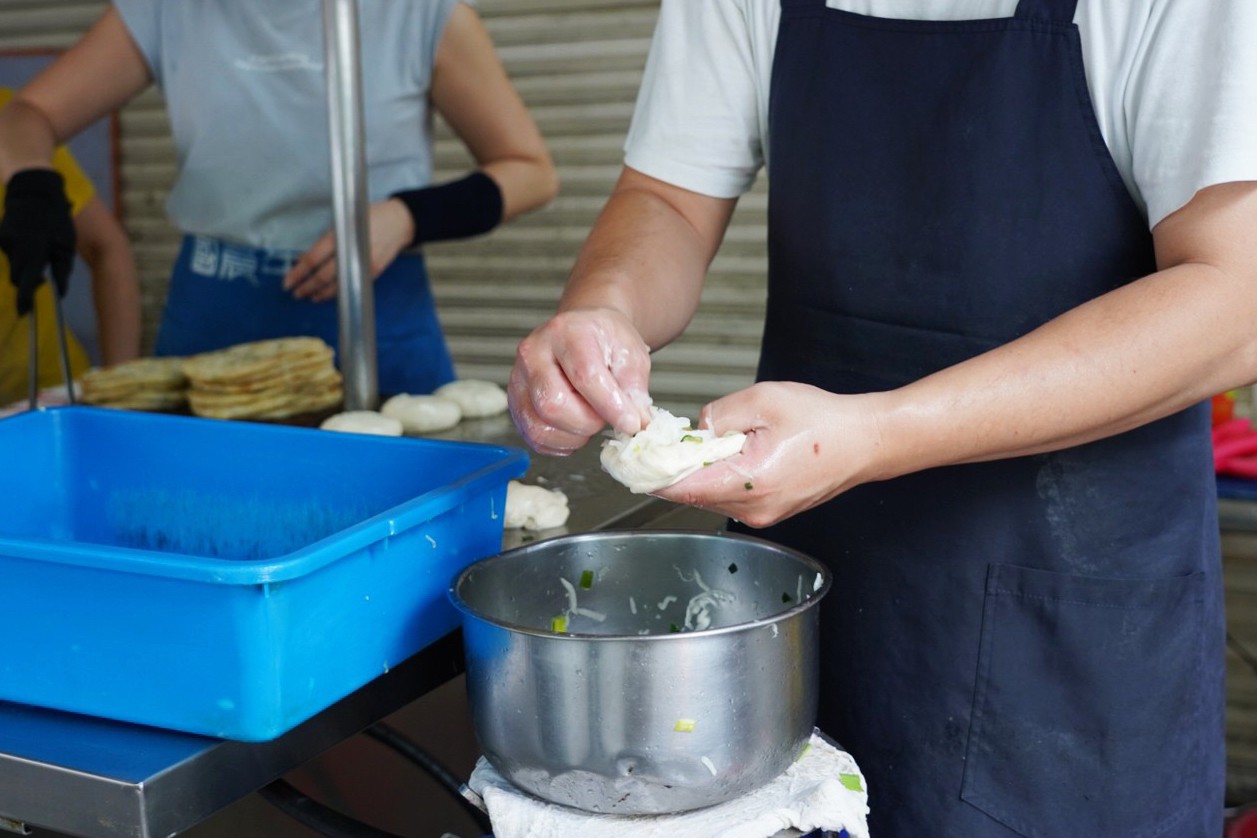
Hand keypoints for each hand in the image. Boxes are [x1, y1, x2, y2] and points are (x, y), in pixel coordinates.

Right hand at [0, 169, 74, 315]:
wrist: (33, 189)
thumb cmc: (56, 218)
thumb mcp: (66, 245)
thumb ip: (62, 270)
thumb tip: (59, 292)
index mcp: (33, 251)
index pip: (25, 283)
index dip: (24, 300)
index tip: (24, 312)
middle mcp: (14, 247)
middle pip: (17, 276)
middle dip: (27, 282)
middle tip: (42, 280)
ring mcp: (4, 240)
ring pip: (13, 263)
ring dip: (24, 265)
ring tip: (39, 251)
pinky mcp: (0, 234)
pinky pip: (9, 251)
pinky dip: (19, 253)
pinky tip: (30, 241)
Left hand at [282, 198, 413, 301]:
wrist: (400, 221)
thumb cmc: (370, 215)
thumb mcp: (345, 220)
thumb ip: (329, 239)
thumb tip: (307, 257)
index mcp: (340, 237)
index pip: (313, 259)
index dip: (298, 273)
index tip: (287, 282)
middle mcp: (350, 253)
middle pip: (323, 276)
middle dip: (307, 286)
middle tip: (296, 293)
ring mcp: (363, 265)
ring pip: (338, 285)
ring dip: (321, 293)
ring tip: (309, 296)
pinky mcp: (373, 272)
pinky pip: (351, 285)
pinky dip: (338, 291)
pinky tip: (329, 294)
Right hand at [508, 307, 652, 455]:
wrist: (583, 333)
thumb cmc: (605, 342)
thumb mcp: (631, 355)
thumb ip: (634, 389)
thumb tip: (637, 423)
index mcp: (567, 332)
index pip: (585, 375)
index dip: (610, 406)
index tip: (631, 424)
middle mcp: (534, 353)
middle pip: (553, 404)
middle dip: (587, 423)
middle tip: (605, 418)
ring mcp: (518, 379)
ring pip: (539, 426)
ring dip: (573, 437)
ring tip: (590, 422)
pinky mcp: (515, 403)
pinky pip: (533, 437)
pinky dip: (560, 444)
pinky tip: (575, 429)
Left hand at [654, 382, 885, 527]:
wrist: (866, 442)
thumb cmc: (824, 421)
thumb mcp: (763, 400)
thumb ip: (718, 415)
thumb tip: (693, 432)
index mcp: (750, 482)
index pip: (682, 488)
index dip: (648, 475)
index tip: (624, 463)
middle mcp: (754, 508)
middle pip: (692, 493)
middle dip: (670, 469)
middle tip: (652, 444)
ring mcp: (762, 515)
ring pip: (709, 496)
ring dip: (695, 473)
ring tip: (695, 444)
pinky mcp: (769, 511)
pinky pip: (729, 496)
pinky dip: (716, 477)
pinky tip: (722, 454)